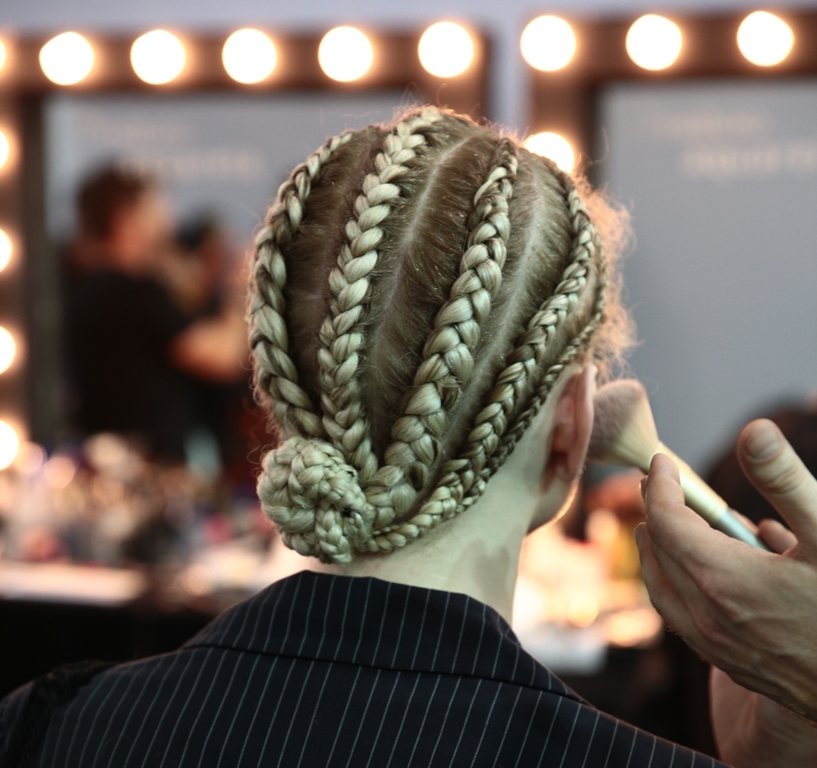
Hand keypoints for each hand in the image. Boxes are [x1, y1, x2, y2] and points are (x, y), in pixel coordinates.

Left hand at [636, 419, 816, 762]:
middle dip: (657, 513)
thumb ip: (786, 481)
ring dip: (661, 552)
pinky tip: (709, 574)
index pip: (665, 519)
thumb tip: (754, 431)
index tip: (662, 463)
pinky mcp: (729, 664)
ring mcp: (714, 644)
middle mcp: (705, 614)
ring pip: (663, 588)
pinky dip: (678, 586)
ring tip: (671, 527)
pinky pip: (682, 617)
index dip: (659, 485)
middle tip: (664, 487)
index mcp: (720, 577)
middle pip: (658, 550)